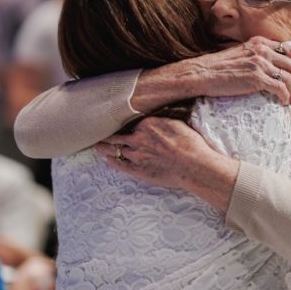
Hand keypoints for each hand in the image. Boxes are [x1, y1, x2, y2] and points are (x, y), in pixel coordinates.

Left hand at [98, 117, 238, 210]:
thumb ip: (160, 121)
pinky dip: (112, 162)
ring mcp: (136, 155)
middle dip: (106, 134)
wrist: (193, 165)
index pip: (128, 122)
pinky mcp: (138, 170)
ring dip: (105, 147)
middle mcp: (137, 138)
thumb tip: (154, 119)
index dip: (120, 122)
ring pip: (114, 150)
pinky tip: (107, 160)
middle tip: (97, 132)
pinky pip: (120, 165)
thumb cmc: (190, 144)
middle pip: (116, 135)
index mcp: (146, 124)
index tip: (113, 121)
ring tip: (97, 145)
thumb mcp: (176, 123)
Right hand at [181, 36, 290, 104]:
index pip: (290, 49)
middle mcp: (263, 50)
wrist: (201, 73)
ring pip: (290, 77)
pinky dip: (286, 97)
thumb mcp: (240, 54)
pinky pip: (281, 88)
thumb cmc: (218, 68)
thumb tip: (270, 67)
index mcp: (260, 42)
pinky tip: (284, 103)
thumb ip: (256, 55)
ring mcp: (260, 63)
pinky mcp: (256, 78)